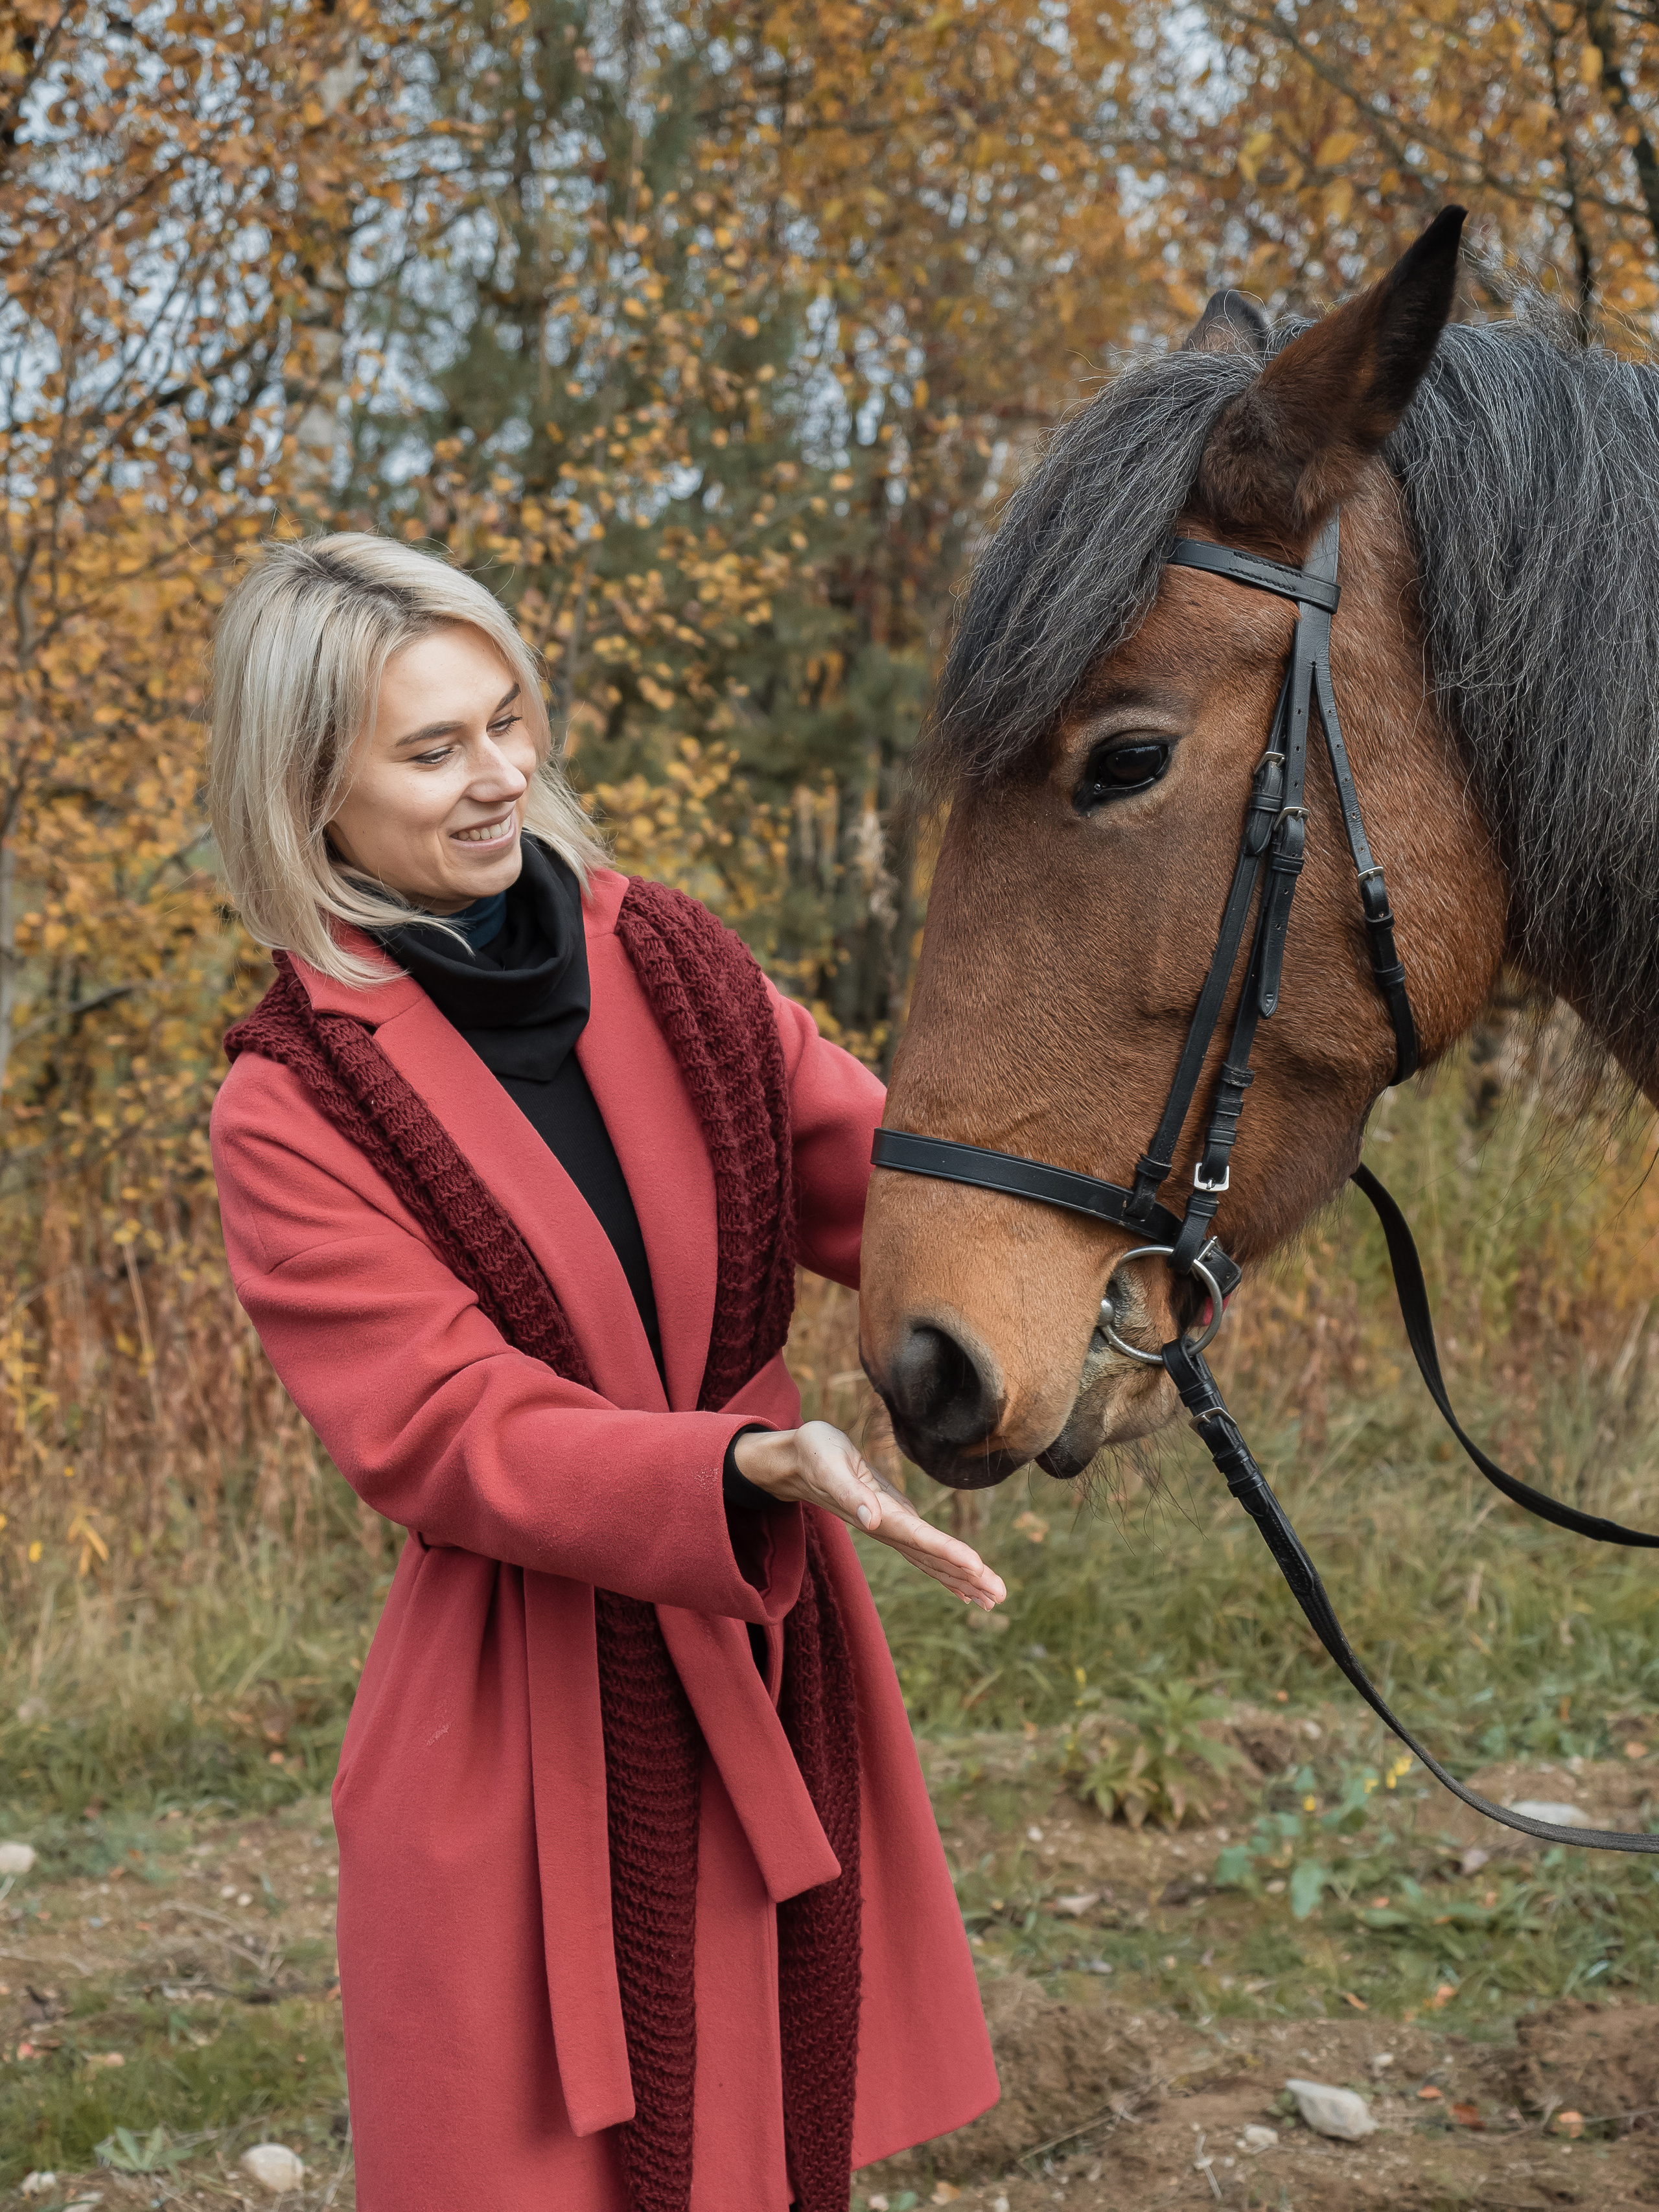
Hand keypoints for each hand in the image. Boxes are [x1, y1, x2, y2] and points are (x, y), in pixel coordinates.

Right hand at [733, 1420, 1005, 1610]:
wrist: (796, 1461)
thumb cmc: (813, 1453)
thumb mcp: (827, 1463)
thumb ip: (848, 1491)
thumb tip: (871, 1519)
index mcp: (876, 1513)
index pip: (917, 1536)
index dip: (946, 1551)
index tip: (976, 1566)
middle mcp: (886, 1528)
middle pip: (931, 1557)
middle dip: (966, 1575)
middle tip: (1000, 1595)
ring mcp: (890, 1528)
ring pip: (930, 1559)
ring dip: (962, 1578)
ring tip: (993, 1598)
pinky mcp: (892, 1522)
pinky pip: (923, 1551)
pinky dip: (945, 1569)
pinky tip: (964, 1585)